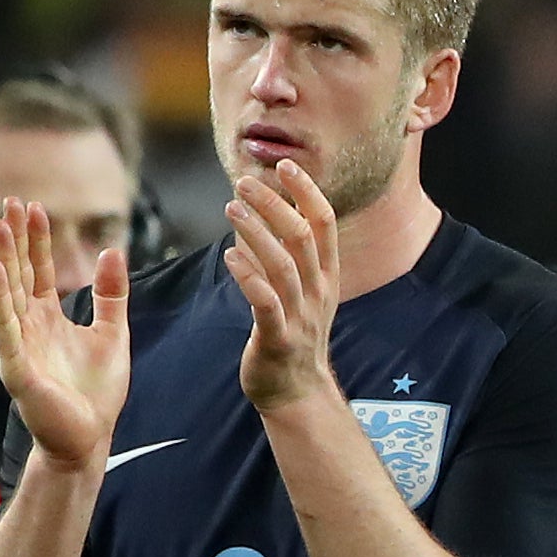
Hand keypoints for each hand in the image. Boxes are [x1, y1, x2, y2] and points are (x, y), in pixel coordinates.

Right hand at [0, 198, 131, 475]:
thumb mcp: (113, 334)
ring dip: (2, 258)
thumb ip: (112, 295)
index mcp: (48, 318)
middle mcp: (27, 326)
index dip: (37, 240)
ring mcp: (18, 344)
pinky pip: (6, 326)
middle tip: (10, 201)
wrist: (89, 438)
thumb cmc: (96, 392)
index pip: (38, 270)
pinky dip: (0, 297)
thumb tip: (112, 251)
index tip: (34, 207)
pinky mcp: (17, 366)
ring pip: (7, 293)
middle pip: (18, 273)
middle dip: (15, 238)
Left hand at [227, 157, 343, 419]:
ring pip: (283, 265)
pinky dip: (249, 277)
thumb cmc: (291, 336)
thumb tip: (267, 212)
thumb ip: (288, 254)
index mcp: (326, 277)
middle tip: (244, 181)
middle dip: (274, 205)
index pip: (324, 224)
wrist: (297, 392)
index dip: (307, 192)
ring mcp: (300, 316)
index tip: (285, 164)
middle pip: (302, 238)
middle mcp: (318, 292)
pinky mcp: (277, 338)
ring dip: (257, 233)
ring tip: (230, 208)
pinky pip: (265, 303)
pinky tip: (230, 257)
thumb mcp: (302, 292)